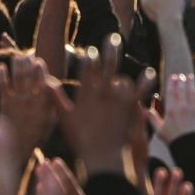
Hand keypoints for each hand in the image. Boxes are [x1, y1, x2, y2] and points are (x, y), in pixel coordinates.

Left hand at [0, 53, 60, 158]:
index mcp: (43, 102)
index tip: (39, 61)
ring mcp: (16, 101)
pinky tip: (0, 67)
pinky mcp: (5, 103)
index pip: (42, 81)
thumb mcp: (52, 120)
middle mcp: (30, 99)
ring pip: (16, 79)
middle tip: (27, 54)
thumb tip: (54, 88)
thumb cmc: (38, 134)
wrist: (18, 146)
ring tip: (15, 56)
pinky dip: (1, 76)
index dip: (41, 70)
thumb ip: (53, 103)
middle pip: (29, 77)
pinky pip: (3, 86)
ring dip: (16, 66)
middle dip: (28, 64)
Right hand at [53, 35, 154, 174]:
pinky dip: (146, 81)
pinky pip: (140, 90)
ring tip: (124, 58)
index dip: (89, 58)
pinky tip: (149, 72)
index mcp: (86, 95)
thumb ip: (56, 98)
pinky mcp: (130, 106)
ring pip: (122, 77)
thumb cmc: (81, 139)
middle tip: (113, 38)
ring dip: (123, 69)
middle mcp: (102, 93)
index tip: (91, 50)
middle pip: (107, 65)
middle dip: (109, 50)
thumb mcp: (65, 118)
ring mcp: (118, 99)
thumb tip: (45, 81)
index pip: (87, 69)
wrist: (102, 157)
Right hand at [153, 72, 194, 144]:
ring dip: (192, 83)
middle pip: (183, 89)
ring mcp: (194, 109)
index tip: (172, 77)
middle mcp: (183, 108)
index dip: (172, 83)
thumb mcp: (159, 130)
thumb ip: (152, 118)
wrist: (190, 148)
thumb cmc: (173, 139)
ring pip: (193, 92)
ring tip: (191, 77)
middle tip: (181, 76)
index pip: (172, 92)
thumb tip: (144, 110)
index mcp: (171, 110)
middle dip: (182, 81)